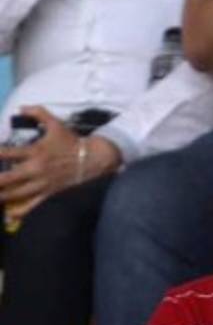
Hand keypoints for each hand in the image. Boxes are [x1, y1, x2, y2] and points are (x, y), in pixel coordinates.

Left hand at [0, 106, 120, 221]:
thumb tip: (20, 108)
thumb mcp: (55, 124)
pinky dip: (21, 211)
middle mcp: (36, 170)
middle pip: (8, 178)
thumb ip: (37, 113)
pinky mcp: (49, 193)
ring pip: (17, 193)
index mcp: (35, 152)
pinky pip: (33, 204)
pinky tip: (9, 216)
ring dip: (2, 196)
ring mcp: (42, 184)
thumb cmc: (71, 141)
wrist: (92, 159)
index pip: (6, 153)